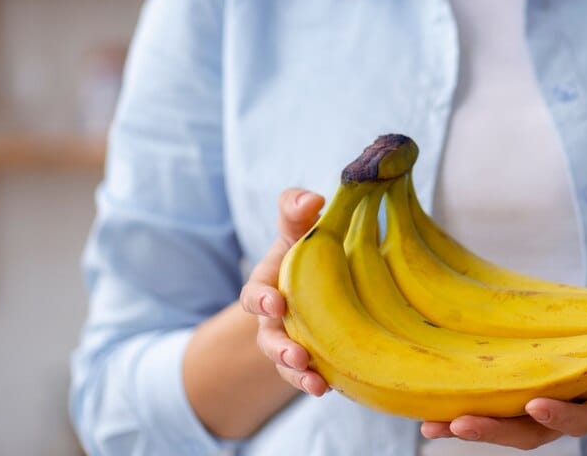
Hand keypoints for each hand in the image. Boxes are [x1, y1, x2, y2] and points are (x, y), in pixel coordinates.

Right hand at [239, 188, 328, 397]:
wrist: (322, 281)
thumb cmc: (306, 251)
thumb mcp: (299, 229)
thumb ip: (295, 209)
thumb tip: (312, 198)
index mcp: (268, 287)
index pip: (255, 296)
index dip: (262, 300)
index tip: (275, 303)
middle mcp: (275, 321)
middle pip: (268, 339)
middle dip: (279, 348)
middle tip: (295, 354)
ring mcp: (292, 343)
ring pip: (287, 365)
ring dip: (298, 374)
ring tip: (314, 383)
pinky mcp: (314, 360)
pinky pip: (310, 377)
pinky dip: (317, 382)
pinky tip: (330, 387)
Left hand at [421, 355, 586, 448]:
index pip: (580, 417)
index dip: (560, 415)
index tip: (537, 406)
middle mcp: (573, 412)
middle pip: (531, 433)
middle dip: (495, 431)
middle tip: (457, 426)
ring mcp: (552, 407)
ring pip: (507, 426)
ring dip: (470, 426)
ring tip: (430, 426)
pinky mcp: (534, 393)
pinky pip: (500, 406)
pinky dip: (468, 412)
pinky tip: (431, 415)